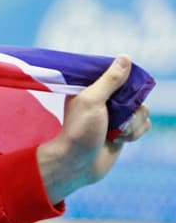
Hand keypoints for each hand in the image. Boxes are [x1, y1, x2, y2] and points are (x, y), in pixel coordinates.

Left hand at [37, 55, 151, 203]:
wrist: (78, 164)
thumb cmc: (80, 131)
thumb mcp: (92, 100)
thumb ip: (110, 80)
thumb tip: (125, 58)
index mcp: (92, 88)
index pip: (118, 73)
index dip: (125, 81)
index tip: (119, 94)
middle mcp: (105, 100)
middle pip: (136, 92)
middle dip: (131, 107)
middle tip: (116, 116)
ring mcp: (116, 115)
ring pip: (143, 109)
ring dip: (132, 123)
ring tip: (114, 132)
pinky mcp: (124, 130)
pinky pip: (144, 125)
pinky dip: (134, 133)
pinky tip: (118, 140)